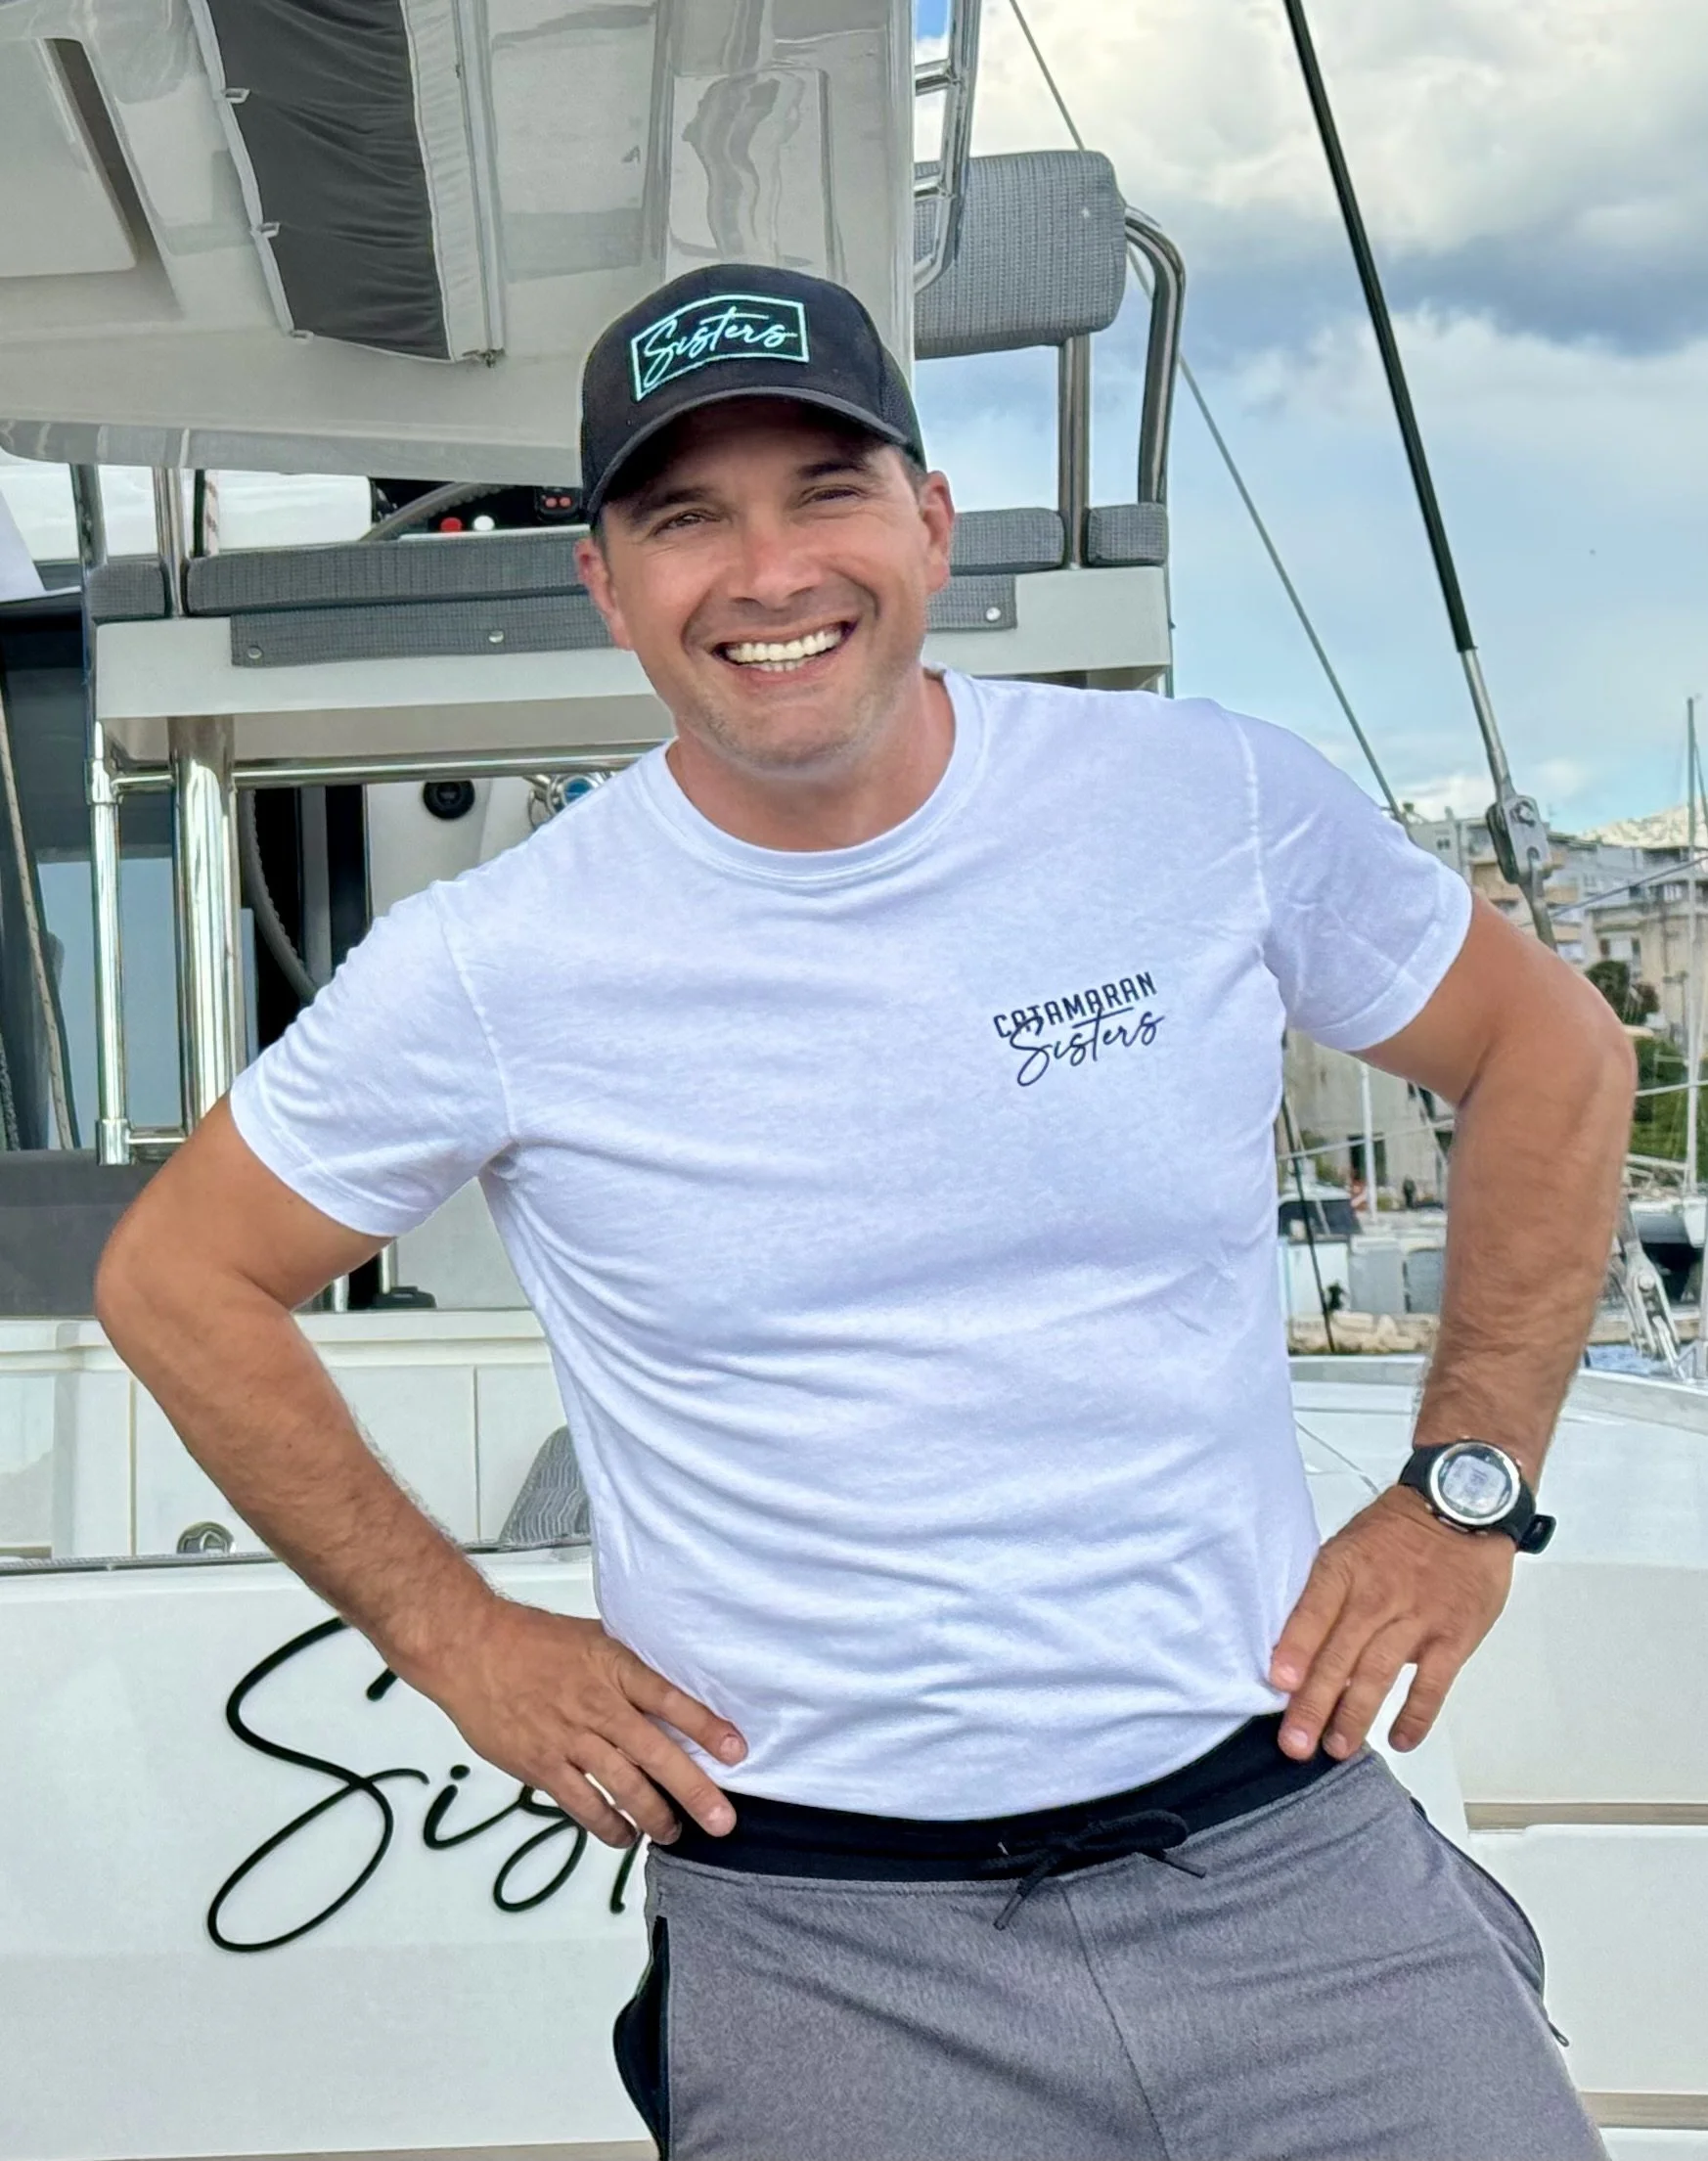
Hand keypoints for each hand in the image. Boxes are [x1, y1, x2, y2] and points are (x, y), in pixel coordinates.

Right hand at [425, 1598, 747, 1847]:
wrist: (471, 1649)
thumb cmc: (530, 1640)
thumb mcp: (591, 1637)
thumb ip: (627, 1665)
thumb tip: (666, 1682)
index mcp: (614, 1667)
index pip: (670, 1699)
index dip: (705, 1726)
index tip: (736, 1750)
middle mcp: (597, 1705)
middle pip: (655, 1753)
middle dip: (694, 1791)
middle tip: (722, 1820)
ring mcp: (569, 1738)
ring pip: (623, 1786)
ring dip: (655, 1816)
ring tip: (677, 1834)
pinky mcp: (541, 1766)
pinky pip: (582, 1805)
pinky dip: (608, 1826)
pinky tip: (625, 1837)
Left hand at [1269, 1486, 1513, 1760]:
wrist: (1462, 1508)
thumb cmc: (1396, 1533)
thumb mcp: (1350, 1547)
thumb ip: (1326, 1594)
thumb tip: (1294, 1647)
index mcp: (1344, 1568)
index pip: (1314, 1611)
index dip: (1295, 1647)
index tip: (1279, 1682)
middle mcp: (1378, 1594)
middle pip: (1341, 1653)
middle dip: (1315, 1702)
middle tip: (1295, 1744)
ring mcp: (1417, 1617)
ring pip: (1380, 1672)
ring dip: (1356, 1715)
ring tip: (1337, 1748)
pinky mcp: (1453, 1635)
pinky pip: (1433, 1682)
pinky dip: (1416, 1714)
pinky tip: (1399, 1739)